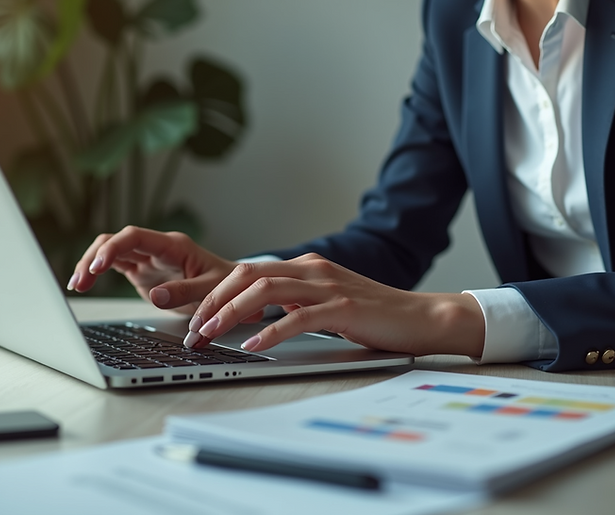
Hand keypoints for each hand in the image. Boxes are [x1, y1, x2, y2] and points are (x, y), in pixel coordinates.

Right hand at [68, 226, 237, 315]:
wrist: (233, 289)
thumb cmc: (226, 285)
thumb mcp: (212, 290)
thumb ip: (185, 292)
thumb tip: (155, 296)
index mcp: (173, 246)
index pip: (134, 237)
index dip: (113, 248)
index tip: (98, 266)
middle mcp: (156, 248)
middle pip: (115, 241)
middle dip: (93, 257)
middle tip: (80, 281)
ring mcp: (146, 259)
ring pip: (109, 251)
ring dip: (90, 265)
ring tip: (76, 285)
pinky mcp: (141, 271)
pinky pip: (113, 265)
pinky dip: (96, 273)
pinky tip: (83, 284)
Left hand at [184, 253, 485, 355]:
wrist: (422, 318)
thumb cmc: (373, 316)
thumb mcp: (325, 304)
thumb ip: (294, 303)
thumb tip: (253, 319)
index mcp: (305, 267)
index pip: (247, 271)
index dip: (215, 293)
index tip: (195, 318)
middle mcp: (312, 269)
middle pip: (247, 275)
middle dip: (213, 300)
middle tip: (193, 328)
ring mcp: (328, 285)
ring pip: (265, 290)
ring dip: (231, 314)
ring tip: (210, 334)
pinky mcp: (342, 306)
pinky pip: (297, 317)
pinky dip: (269, 332)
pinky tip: (252, 346)